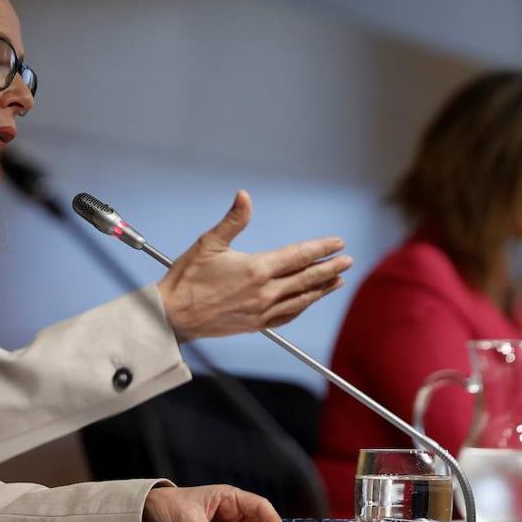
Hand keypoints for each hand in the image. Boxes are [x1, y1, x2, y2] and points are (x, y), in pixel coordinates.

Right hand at [155, 190, 350, 340]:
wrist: (174, 317)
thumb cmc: (187, 279)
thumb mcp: (209, 244)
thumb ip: (232, 220)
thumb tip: (245, 196)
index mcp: (257, 269)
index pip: (299, 256)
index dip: (321, 248)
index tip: (337, 243)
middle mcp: (265, 292)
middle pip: (307, 278)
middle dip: (330, 268)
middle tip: (347, 260)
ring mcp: (262, 311)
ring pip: (302, 299)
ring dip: (321, 288)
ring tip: (336, 280)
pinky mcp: (256, 325)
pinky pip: (288, 315)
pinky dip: (303, 306)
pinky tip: (308, 301)